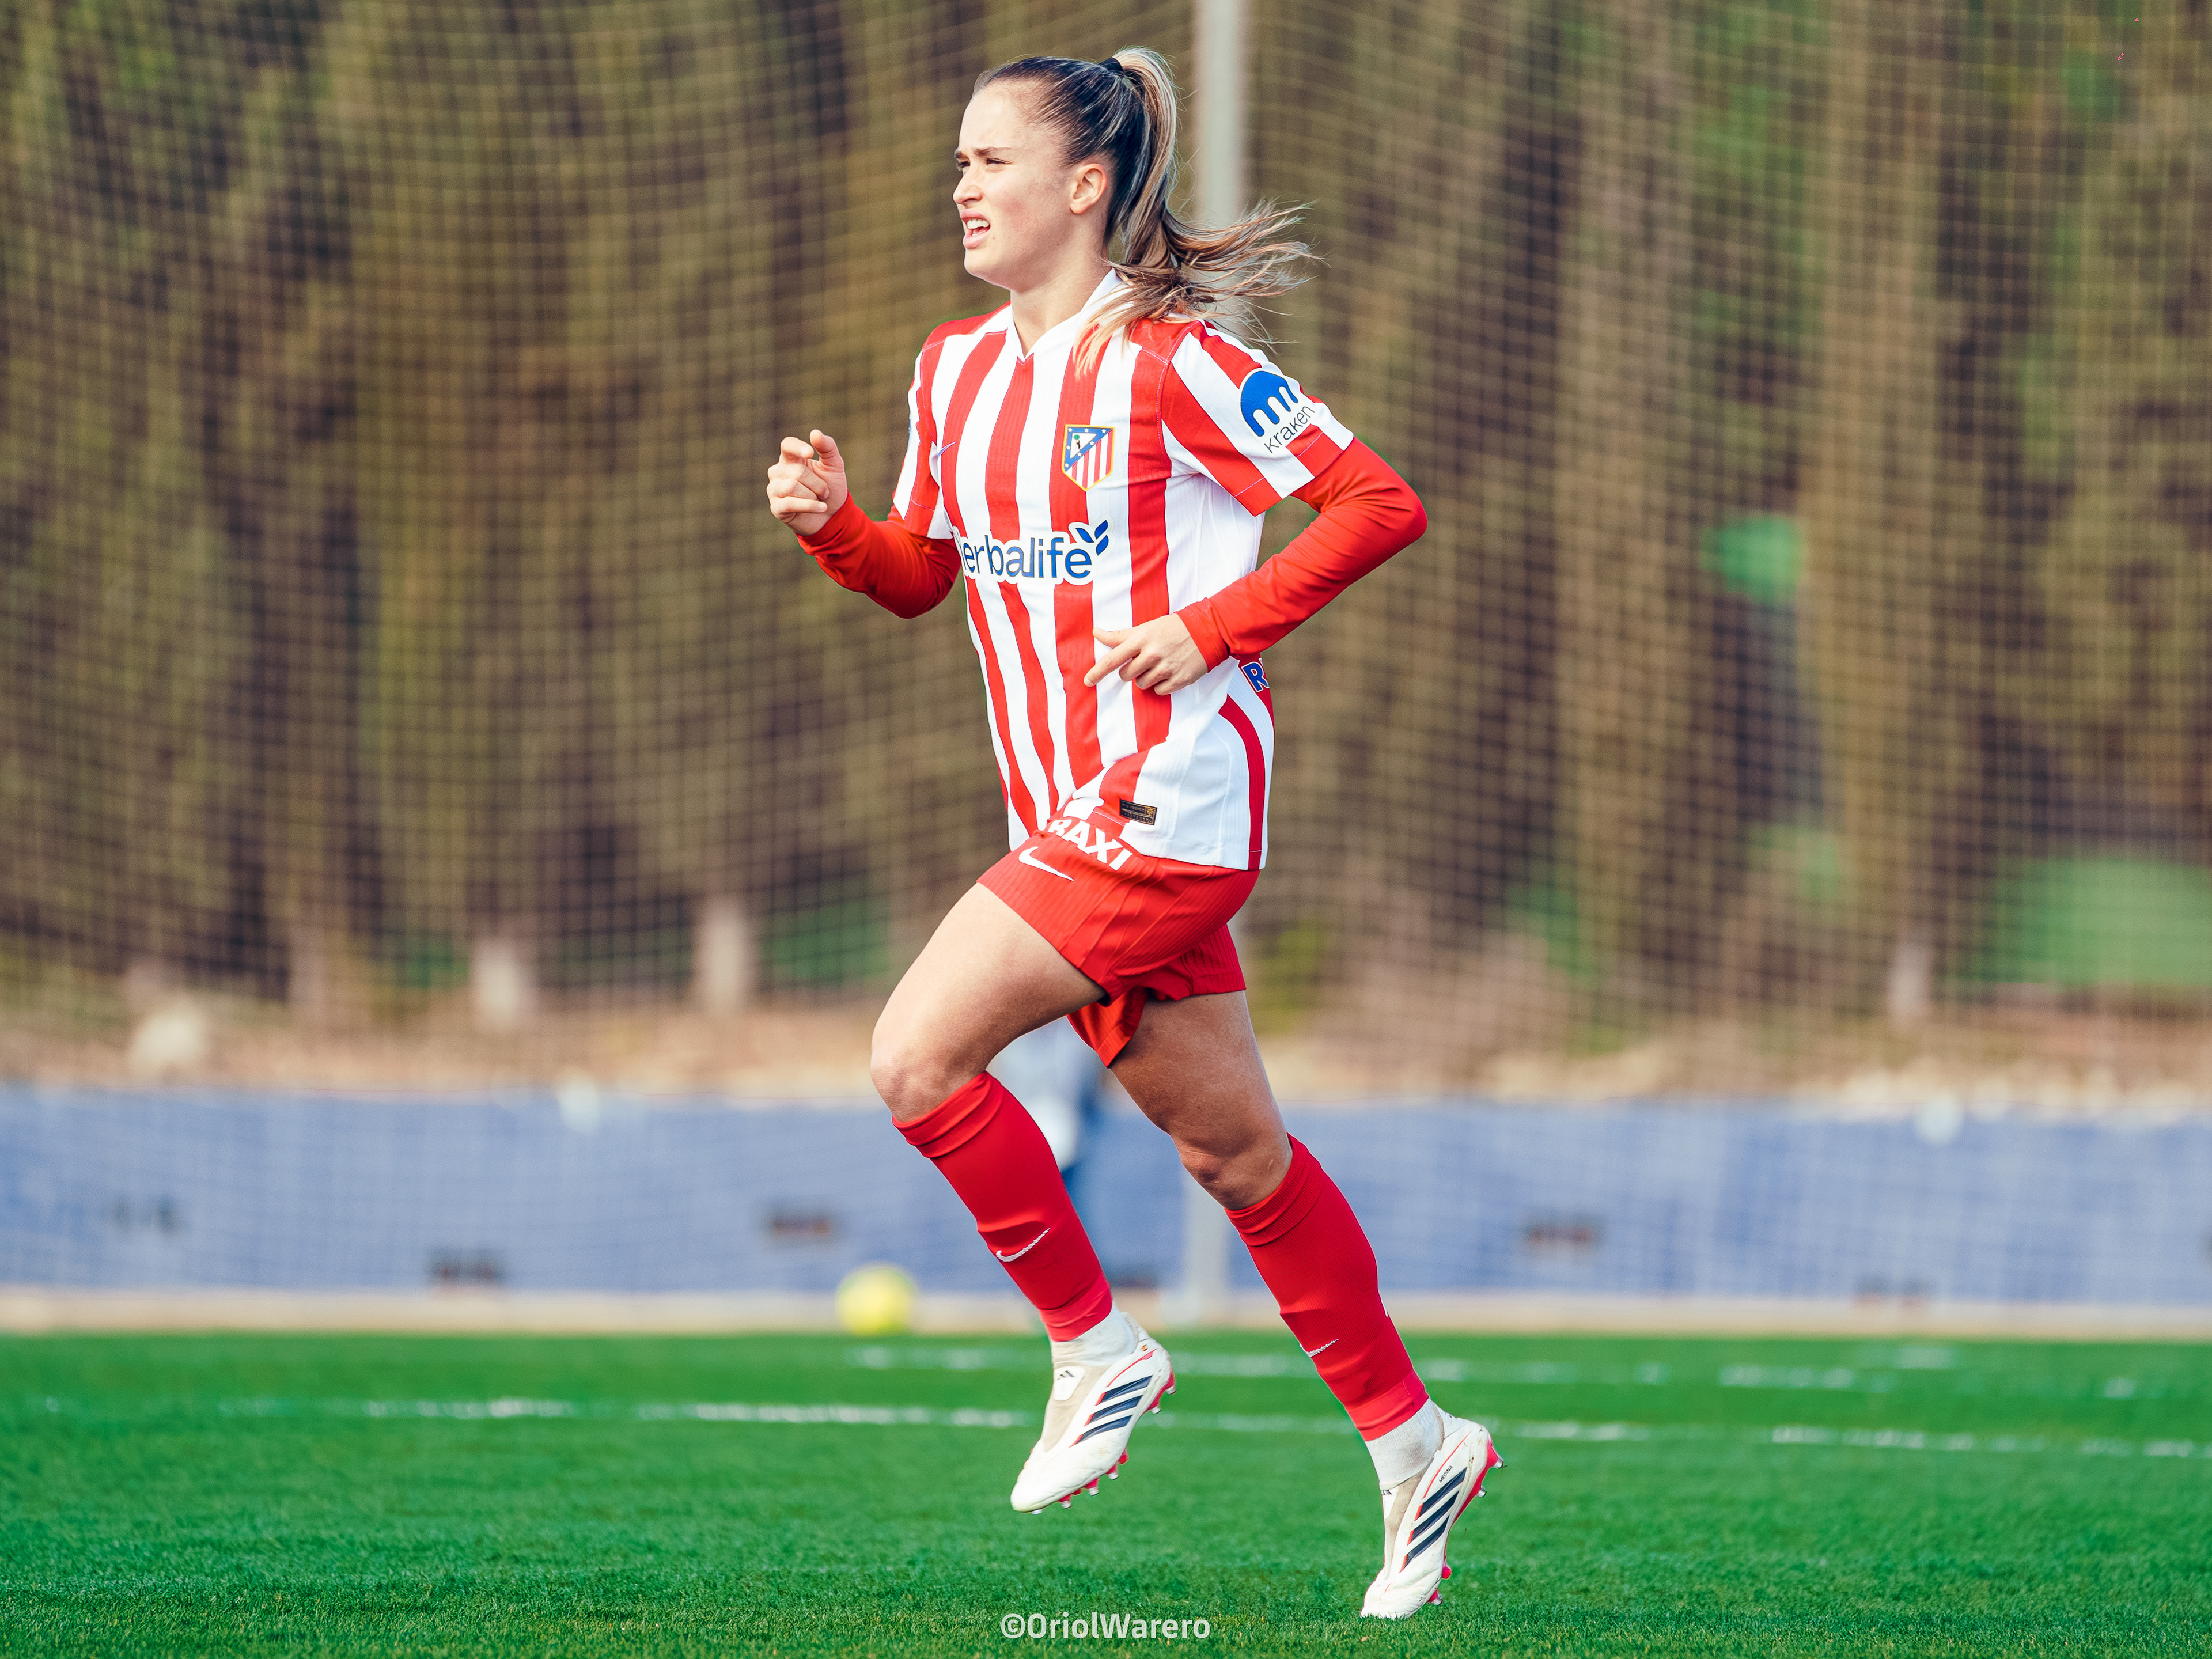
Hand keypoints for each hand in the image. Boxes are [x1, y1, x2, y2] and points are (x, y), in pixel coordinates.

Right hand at [765, 429, 849, 535]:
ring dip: (813, 495)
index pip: (787, 445)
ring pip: (792, 486)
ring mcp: (774, 490)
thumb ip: (827, 448)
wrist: (832, 516)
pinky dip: (810, 506)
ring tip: (820, 500)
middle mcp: (778, 472)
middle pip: (797, 471)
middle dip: (818, 484)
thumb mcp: (834, 466)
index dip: (797, 447)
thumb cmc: (831, 488)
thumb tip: (814, 433)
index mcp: (790, 459)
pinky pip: (791, 503)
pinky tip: (821, 508)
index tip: (810, 453)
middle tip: (825, 492)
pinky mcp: (776, 508)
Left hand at [1085, 616, 1206, 693]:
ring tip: (1159, 664)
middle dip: (1131, 670)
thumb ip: (1120, 635)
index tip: (1087, 681)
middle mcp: (1152, 654)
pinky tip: (1169, 672)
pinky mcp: (1179, 680)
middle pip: (1125, 675)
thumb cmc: (1172, 628)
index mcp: (1141, 639)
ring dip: (1146, 677)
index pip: (1113, 659)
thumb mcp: (1145, 627)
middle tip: (1144, 660)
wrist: (1206, 631)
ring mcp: (1166, 668)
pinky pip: (1158, 691)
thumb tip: (1095, 633)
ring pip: (1141, 684)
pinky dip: (1160, 684)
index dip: (1097, 672)